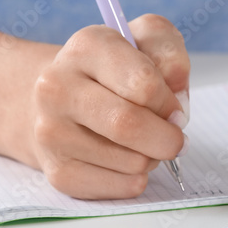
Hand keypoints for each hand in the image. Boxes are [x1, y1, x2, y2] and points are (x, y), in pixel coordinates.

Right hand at [27, 15, 190, 198]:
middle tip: (176, 137)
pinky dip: (138, 177)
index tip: (175, 108)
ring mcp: (51, 132)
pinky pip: (122, 187)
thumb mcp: (146, 40)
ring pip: (132, 162)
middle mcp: (57, 87)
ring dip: (153, 157)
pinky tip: (126, 158)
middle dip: (167, 137)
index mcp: (86, 47)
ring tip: (143, 141)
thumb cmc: (114, 69)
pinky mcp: (58, 172)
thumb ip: (170, 53)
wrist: (60, 98)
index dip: (170, 102)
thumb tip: (176, 95)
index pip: (143, 83)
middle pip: (129, 125)